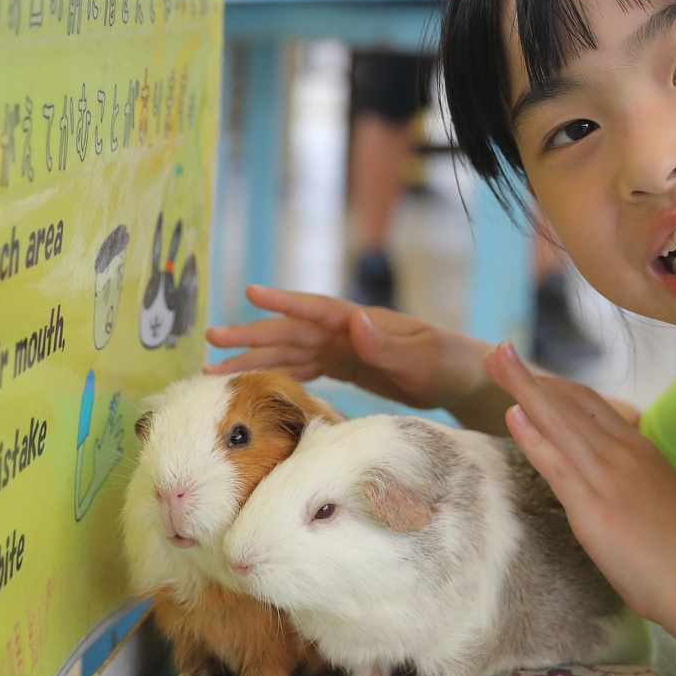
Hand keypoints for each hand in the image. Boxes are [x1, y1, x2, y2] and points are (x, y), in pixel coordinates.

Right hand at [205, 285, 490, 413]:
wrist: (465, 378)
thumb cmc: (449, 363)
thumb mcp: (423, 357)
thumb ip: (389, 344)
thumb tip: (355, 321)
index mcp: (363, 322)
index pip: (316, 308)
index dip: (284, 302)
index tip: (250, 294)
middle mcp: (348, 331)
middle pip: (292, 331)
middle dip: (252, 335)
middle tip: (210, 339)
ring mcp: (346, 348)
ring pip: (291, 352)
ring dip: (256, 358)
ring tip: (214, 369)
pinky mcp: (348, 366)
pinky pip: (305, 368)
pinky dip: (279, 373)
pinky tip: (254, 381)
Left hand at [484, 341, 675, 626]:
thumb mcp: (657, 501)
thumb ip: (632, 481)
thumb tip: (609, 481)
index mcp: (641, 450)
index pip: (591, 404)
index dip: (556, 385)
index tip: (528, 370)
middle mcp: (625, 453)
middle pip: (570, 401)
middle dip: (529, 375)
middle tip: (496, 350)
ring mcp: (610, 477)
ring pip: (560, 421)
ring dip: (523, 389)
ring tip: (492, 363)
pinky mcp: (596, 507)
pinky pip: (559, 463)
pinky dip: (534, 436)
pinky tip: (513, 414)